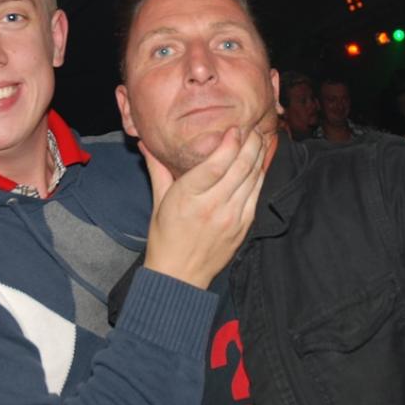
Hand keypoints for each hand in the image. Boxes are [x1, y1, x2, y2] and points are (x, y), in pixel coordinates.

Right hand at [142, 128, 265, 288]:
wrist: (180, 276)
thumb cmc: (165, 238)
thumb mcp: (158, 202)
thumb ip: (157, 169)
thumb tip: (145, 142)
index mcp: (188, 198)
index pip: (215, 165)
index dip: (229, 143)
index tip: (235, 128)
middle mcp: (212, 207)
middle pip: (239, 168)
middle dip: (250, 143)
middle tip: (252, 128)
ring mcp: (231, 218)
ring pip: (252, 179)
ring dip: (259, 156)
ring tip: (260, 139)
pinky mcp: (243, 227)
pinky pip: (256, 194)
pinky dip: (259, 176)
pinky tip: (259, 163)